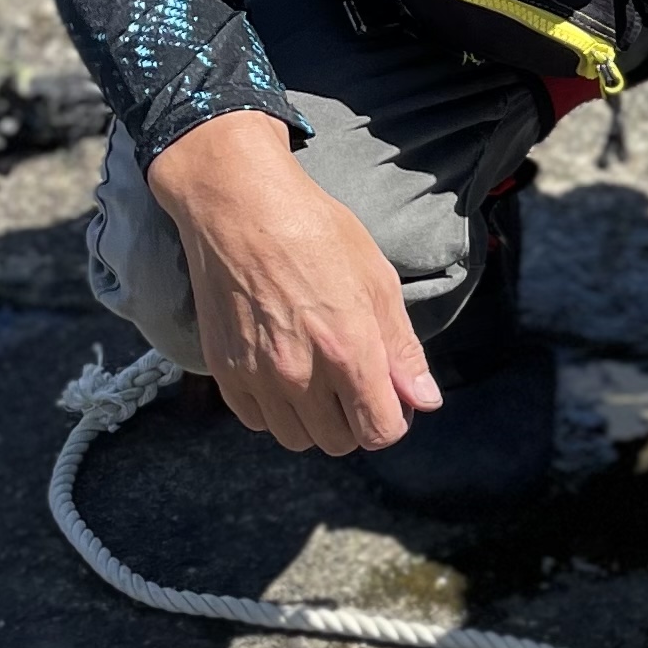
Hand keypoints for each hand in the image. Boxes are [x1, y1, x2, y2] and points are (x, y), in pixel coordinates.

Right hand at [148, 111, 443, 454]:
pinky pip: (256, 421)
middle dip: (355, 420)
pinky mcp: (223, 370)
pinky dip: (274, 409)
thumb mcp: (377, 280)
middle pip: (339, 441)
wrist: (239, 206)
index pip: (380, 431)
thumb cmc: (315, 232)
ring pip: (297, 438)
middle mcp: (300, 373)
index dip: (394, 419)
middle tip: (354, 382)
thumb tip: (424, 401)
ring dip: (314, 420)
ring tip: (318, 378)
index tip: (390, 396)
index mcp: (349, 350)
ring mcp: (256, 375)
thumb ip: (402, 349)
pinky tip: (283, 372)